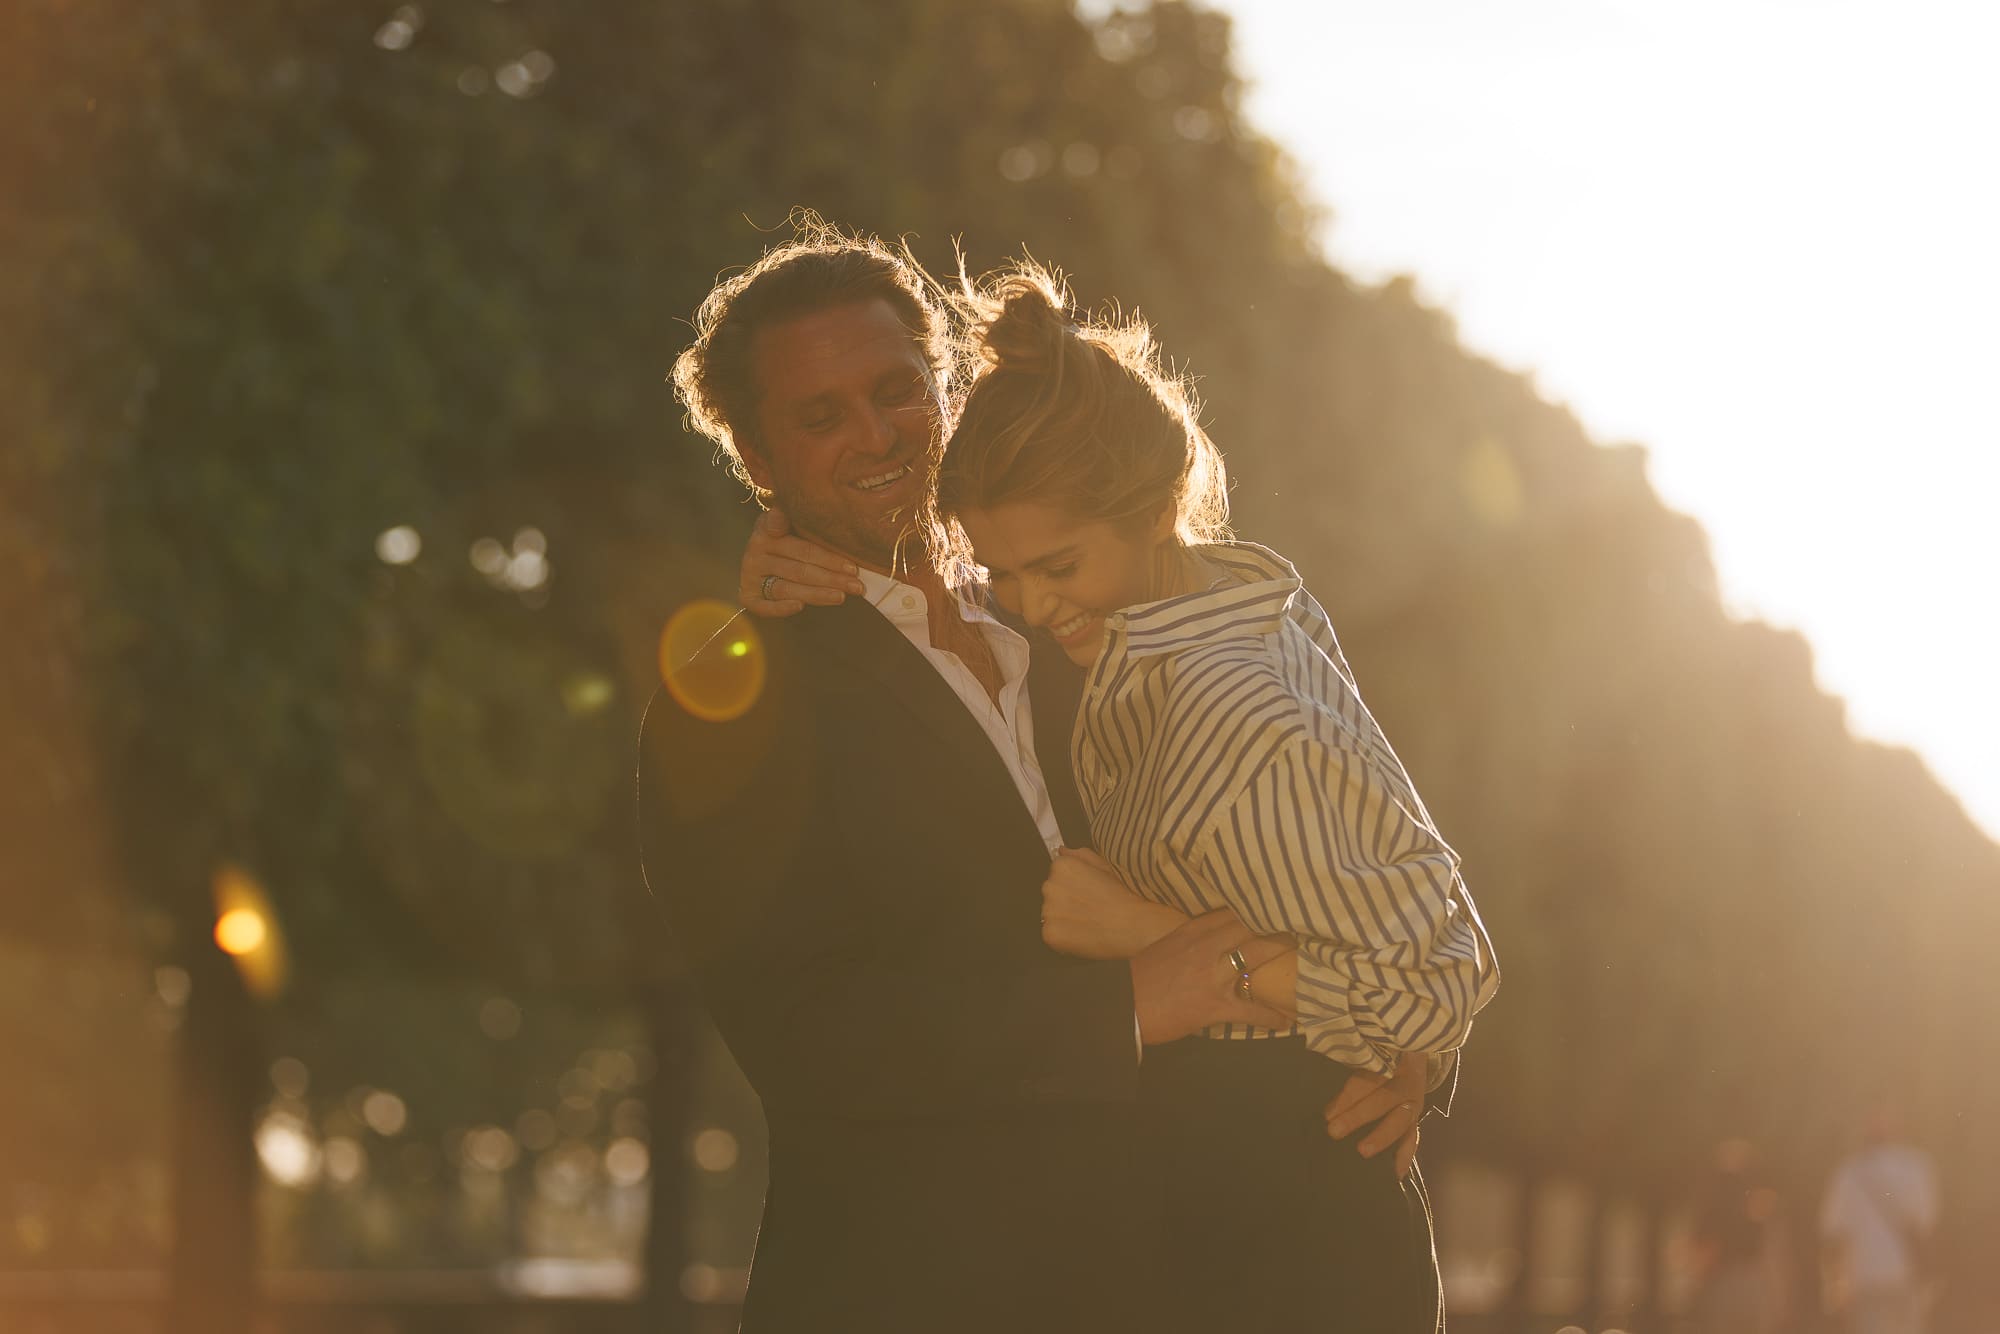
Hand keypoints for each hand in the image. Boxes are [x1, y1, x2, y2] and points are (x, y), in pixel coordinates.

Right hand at [738, 509, 864, 616]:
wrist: (765, 550)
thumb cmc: (790, 533)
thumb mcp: (793, 519)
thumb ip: (794, 516)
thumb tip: (779, 518)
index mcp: (767, 529)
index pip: (803, 548)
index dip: (829, 559)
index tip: (853, 567)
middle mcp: (754, 552)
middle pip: (800, 570)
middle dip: (832, 579)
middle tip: (857, 586)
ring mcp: (749, 574)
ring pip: (787, 588)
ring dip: (816, 594)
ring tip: (841, 596)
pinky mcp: (747, 594)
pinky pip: (762, 606)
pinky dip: (780, 608)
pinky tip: (800, 607)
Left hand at [1041, 849, 1187, 959]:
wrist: (1135, 924)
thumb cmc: (1126, 893)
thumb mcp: (1106, 865)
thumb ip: (1081, 856)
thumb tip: (1062, 851)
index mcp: (1062, 866)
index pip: (1057, 874)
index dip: (1075, 885)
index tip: (1089, 892)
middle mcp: (1050, 886)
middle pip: (1052, 893)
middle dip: (1066, 900)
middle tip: (1090, 908)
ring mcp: (1048, 911)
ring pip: (1052, 915)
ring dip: (1064, 919)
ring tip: (1090, 923)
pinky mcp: (1050, 933)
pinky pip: (1053, 935)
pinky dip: (1065, 938)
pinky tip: (1085, 936)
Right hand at [1130, 911, 1292, 1045]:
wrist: (1122, 1008)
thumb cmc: (1140, 979)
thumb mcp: (1166, 947)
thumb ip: (1192, 939)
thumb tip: (1217, 936)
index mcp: (1191, 932)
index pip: (1230, 911)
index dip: (1256, 906)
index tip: (1277, 903)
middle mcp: (1204, 947)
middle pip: (1249, 926)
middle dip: (1276, 924)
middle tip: (1302, 923)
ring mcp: (1211, 976)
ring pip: (1254, 956)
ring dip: (1280, 955)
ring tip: (1305, 957)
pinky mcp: (1214, 1006)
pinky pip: (1250, 1010)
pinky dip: (1270, 1016)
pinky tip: (1285, 1020)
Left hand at [1324, 1050, 1426, 1178]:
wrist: (1410, 1052)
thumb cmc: (1377, 1054)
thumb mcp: (1365, 1050)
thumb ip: (1346, 1061)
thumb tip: (1316, 1075)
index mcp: (1390, 1060)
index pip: (1368, 1079)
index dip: (1349, 1096)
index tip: (1328, 1113)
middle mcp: (1404, 1080)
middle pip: (1382, 1099)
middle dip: (1357, 1116)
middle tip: (1334, 1131)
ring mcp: (1413, 1100)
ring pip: (1400, 1119)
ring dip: (1381, 1137)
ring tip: (1363, 1151)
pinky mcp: (1416, 1116)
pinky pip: (1413, 1136)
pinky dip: (1405, 1155)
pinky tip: (1396, 1173)